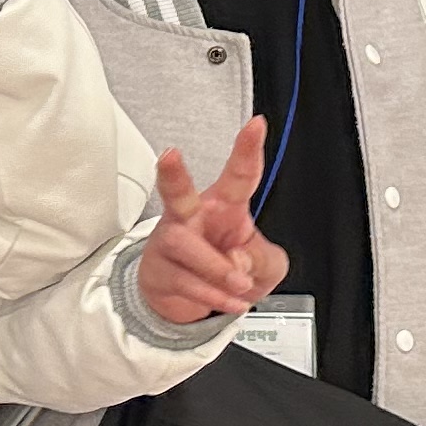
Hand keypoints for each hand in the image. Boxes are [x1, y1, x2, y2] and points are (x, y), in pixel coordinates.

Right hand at [135, 121, 289, 325]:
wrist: (192, 300)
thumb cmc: (231, 267)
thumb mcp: (267, 265)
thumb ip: (262, 259)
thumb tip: (236, 260)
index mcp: (225, 206)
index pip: (240, 174)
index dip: (248, 148)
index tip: (257, 124)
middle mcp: (192, 217)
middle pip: (178, 192)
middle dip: (173, 173)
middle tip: (169, 155)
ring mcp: (171, 242)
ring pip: (187, 247)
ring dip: (218, 269)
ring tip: (239, 284)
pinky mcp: (158, 270)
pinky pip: (187, 282)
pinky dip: (215, 295)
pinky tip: (231, 300)